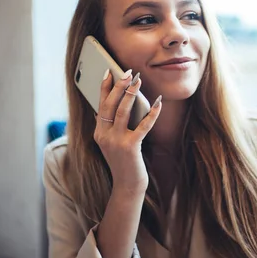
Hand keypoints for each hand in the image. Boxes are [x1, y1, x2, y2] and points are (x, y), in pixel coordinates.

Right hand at [94, 69, 161, 194]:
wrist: (127, 185)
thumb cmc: (123, 161)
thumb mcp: (110, 143)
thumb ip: (108, 126)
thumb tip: (110, 105)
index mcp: (98, 133)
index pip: (100, 105)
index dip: (104, 87)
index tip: (109, 71)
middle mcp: (104, 136)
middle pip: (110, 105)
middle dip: (119, 86)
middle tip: (128, 72)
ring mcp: (115, 142)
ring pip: (122, 112)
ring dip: (131, 94)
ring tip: (138, 80)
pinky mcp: (130, 147)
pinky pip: (143, 125)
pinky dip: (152, 113)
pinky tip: (158, 103)